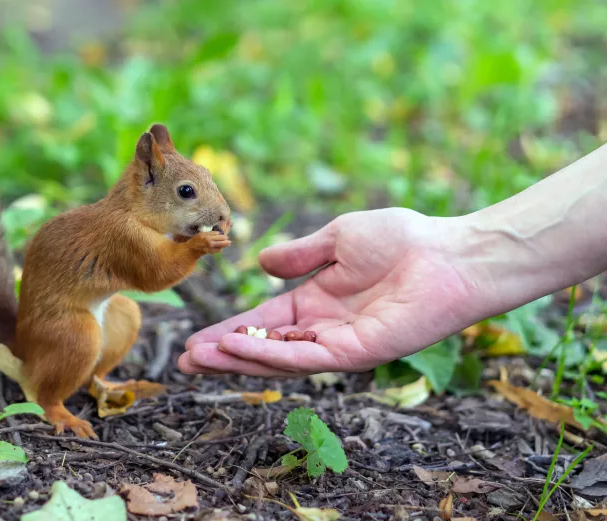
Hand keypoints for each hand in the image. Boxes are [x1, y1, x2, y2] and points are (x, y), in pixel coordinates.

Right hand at [178, 208, 479, 376]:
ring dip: (238, 360)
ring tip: (200, 358)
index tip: (194, 340)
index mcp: (316, 303)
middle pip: (263, 348)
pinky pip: (307, 358)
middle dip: (224, 355)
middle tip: (186, 360)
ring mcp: (339, 345)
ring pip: (279, 359)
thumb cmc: (401, 239)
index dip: (229, 332)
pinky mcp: (358, 354)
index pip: (262, 324)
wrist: (448, 253)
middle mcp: (323, 329)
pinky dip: (271, 355)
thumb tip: (261, 265)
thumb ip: (299, 256)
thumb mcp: (337, 239)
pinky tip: (238, 349)